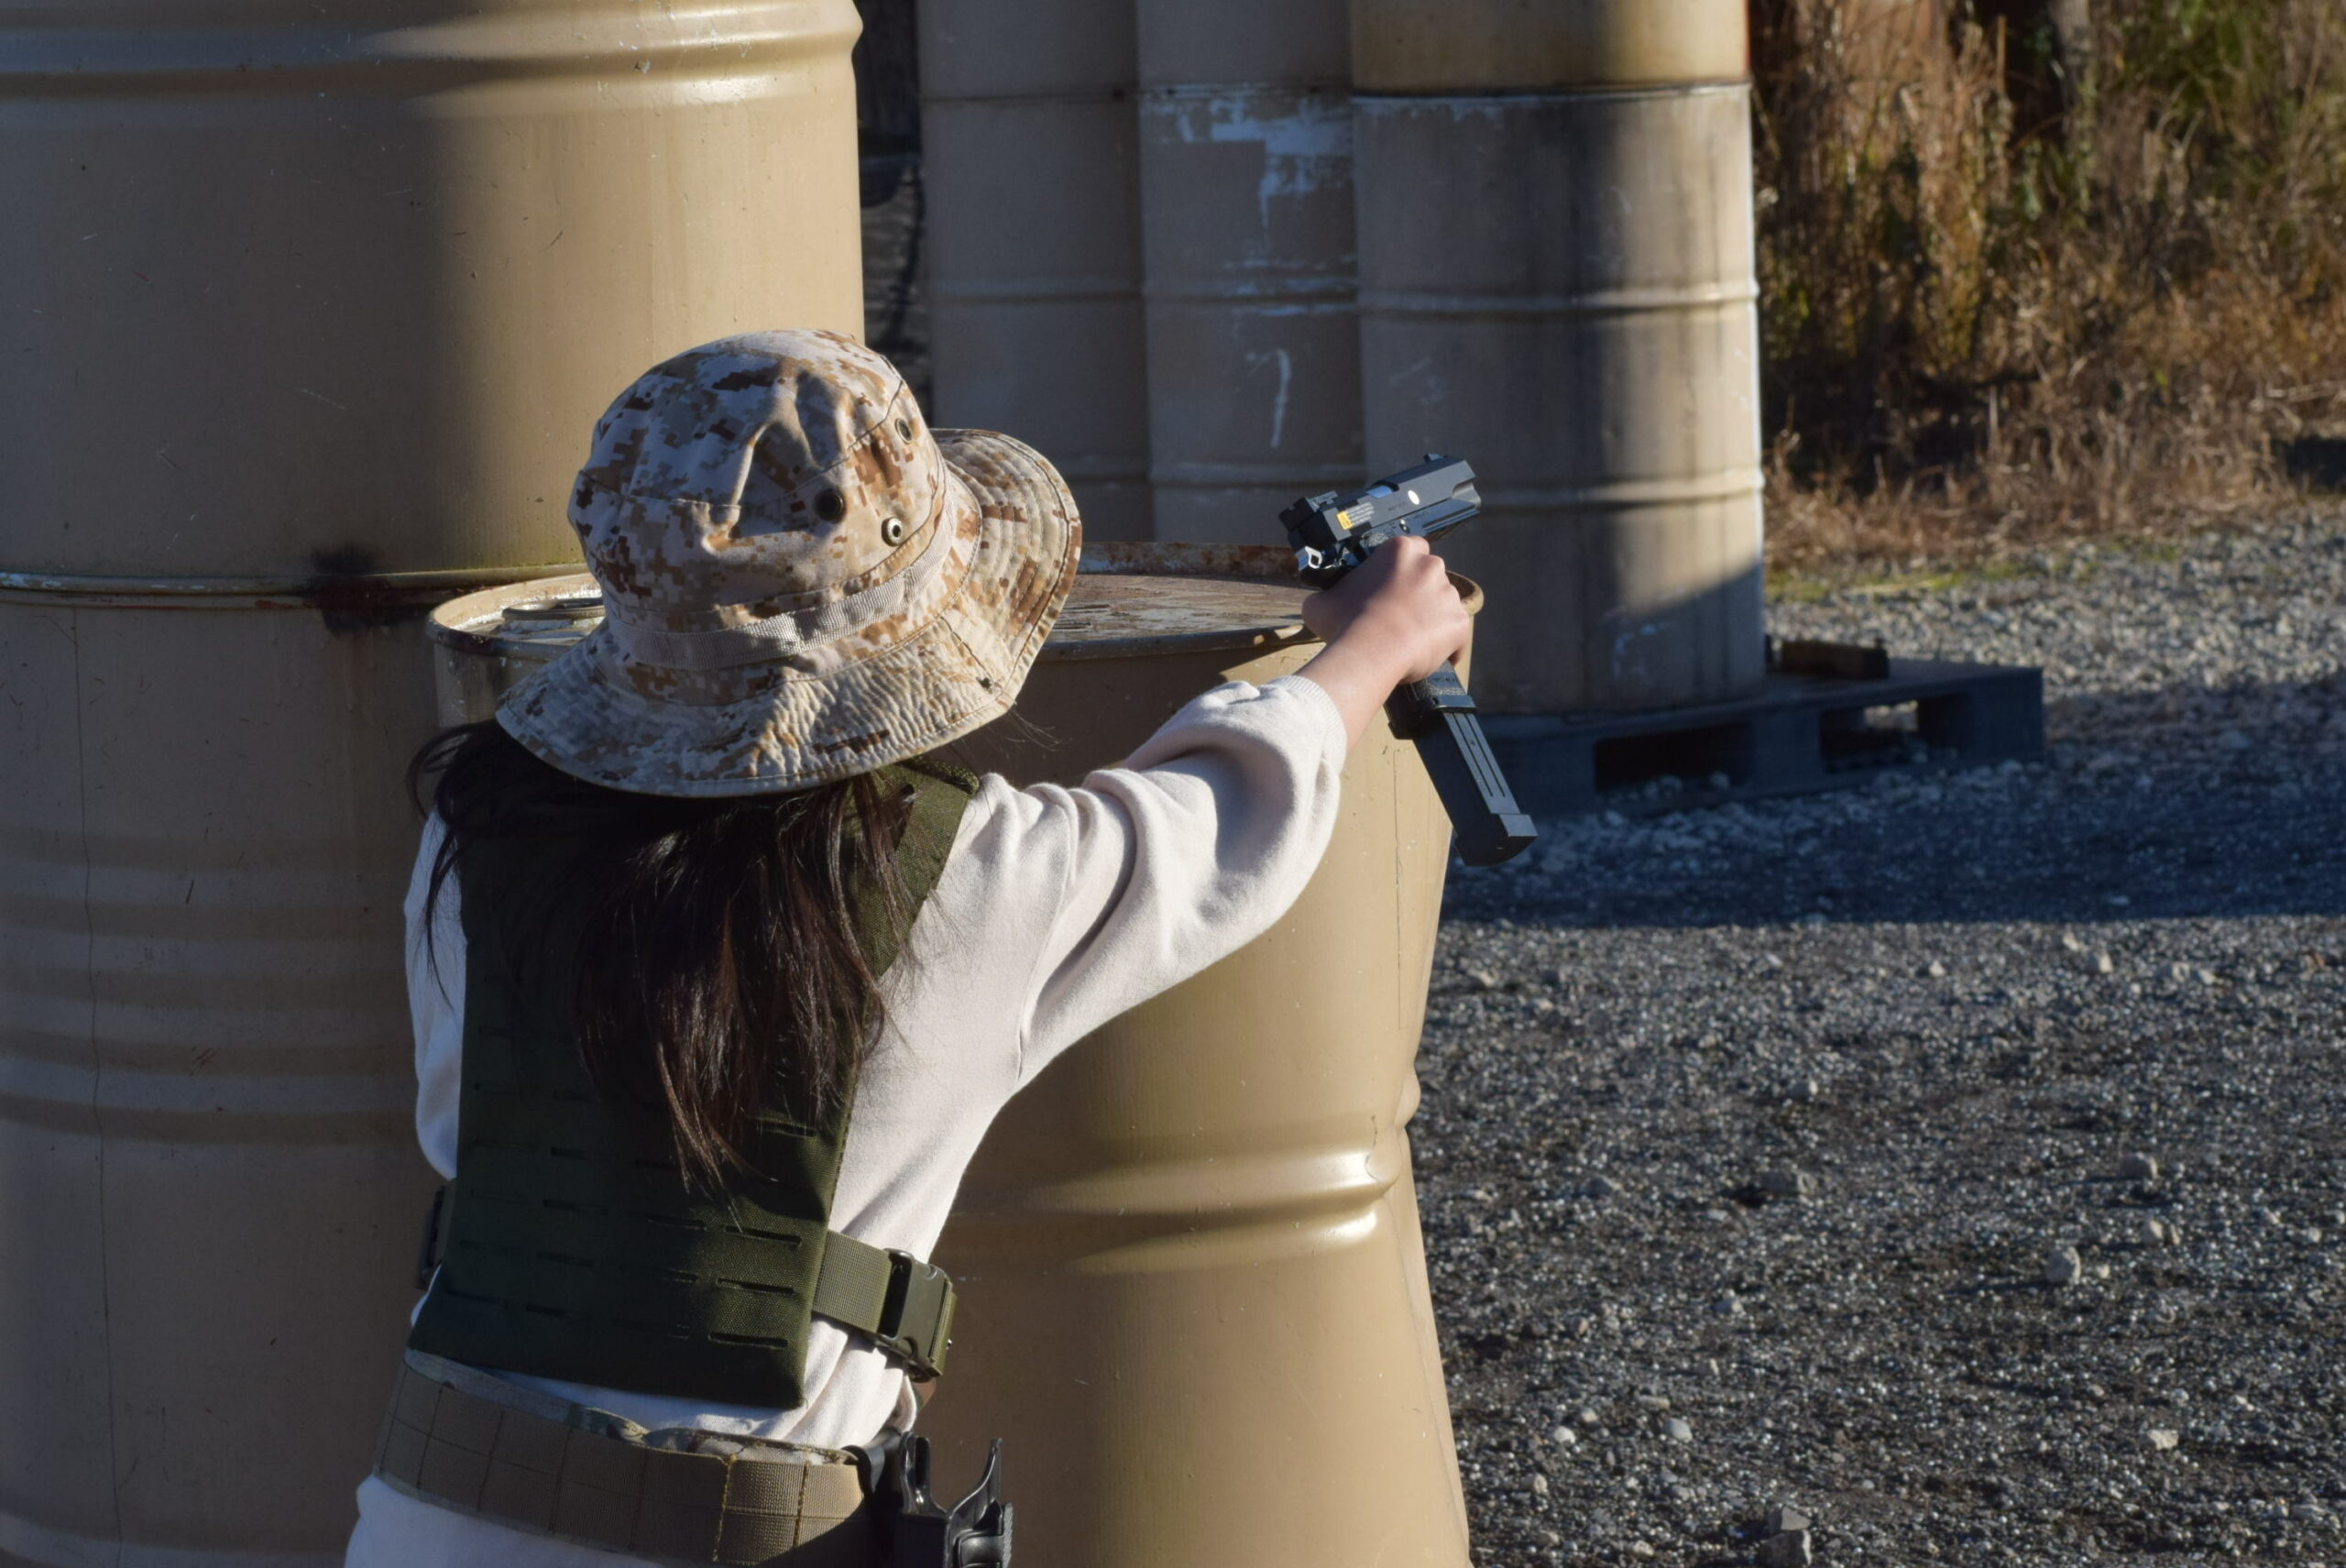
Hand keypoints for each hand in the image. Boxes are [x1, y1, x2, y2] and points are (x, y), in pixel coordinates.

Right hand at [1293, 536, 1471, 748]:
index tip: (1388, 587)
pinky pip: (1457, 635)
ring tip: (1410, 640)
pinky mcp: (1460, 623)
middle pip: (1429, 575)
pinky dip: (1447, 646)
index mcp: (1401, 550)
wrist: (1370, 652)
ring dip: (1431, 617)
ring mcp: (1449, 594)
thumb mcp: (1322, 602)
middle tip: (1397, 614)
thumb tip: (1322, 601)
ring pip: (1443, 604)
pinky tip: (1430, 658)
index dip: (1399, 570)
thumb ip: (1328, 594)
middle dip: (1418, 592)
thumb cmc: (1345, 622)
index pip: (1409, 549)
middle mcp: (1431, 566)